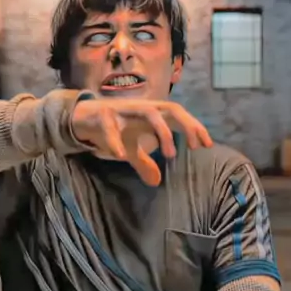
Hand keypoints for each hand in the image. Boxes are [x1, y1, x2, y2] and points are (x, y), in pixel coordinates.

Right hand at [71, 98, 212, 185]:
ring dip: (161, 132)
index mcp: (150, 112)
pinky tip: (120, 156)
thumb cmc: (113, 128)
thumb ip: (144, 162)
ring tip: (169, 155)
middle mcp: (141, 108)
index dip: (193, 127)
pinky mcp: (102, 116)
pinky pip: (111, 128)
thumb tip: (156, 182)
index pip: (178, 115)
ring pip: (148, 113)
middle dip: (186, 125)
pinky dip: (115, 141)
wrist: (83, 117)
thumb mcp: (130, 148)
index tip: (207, 145)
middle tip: (194, 147)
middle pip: (170, 109)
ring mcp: (122, 110)